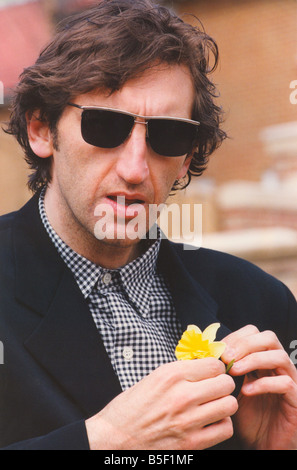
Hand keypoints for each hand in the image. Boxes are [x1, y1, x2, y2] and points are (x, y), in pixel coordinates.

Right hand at [85, 358, 237, 449]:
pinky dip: (221, 425)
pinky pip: (225, 428)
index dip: (215, 369)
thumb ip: (181, 371)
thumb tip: (205, 365)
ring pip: (229, 405)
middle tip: (214, 390)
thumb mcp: (153, 378)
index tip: (211, 374)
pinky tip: (210, 423)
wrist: (115, 438)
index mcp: (171, 375)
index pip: (214, 365)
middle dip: (222, 385)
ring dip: (223, 404)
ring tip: (213, 406)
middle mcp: (182, 395)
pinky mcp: (192, 443)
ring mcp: (189, 420)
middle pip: (225, 383)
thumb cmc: (132, 407)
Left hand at [221, 325, 296, 449]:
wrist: (261, 445)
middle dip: (245, 344)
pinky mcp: (295, 399)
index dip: (236, 337)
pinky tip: (247, 391)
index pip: (254, 333)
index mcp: (261, 359)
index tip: (219, 350)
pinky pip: (285, 383)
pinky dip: (264, 384)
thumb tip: (204, 353)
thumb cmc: (246, 417)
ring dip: (254, 360)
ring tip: (235, 371)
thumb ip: (222, 370)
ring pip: (279, 356)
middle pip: (268, 338)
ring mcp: (289, 381)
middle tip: (227, 357)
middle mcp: (277, 366)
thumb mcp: (230, 389)